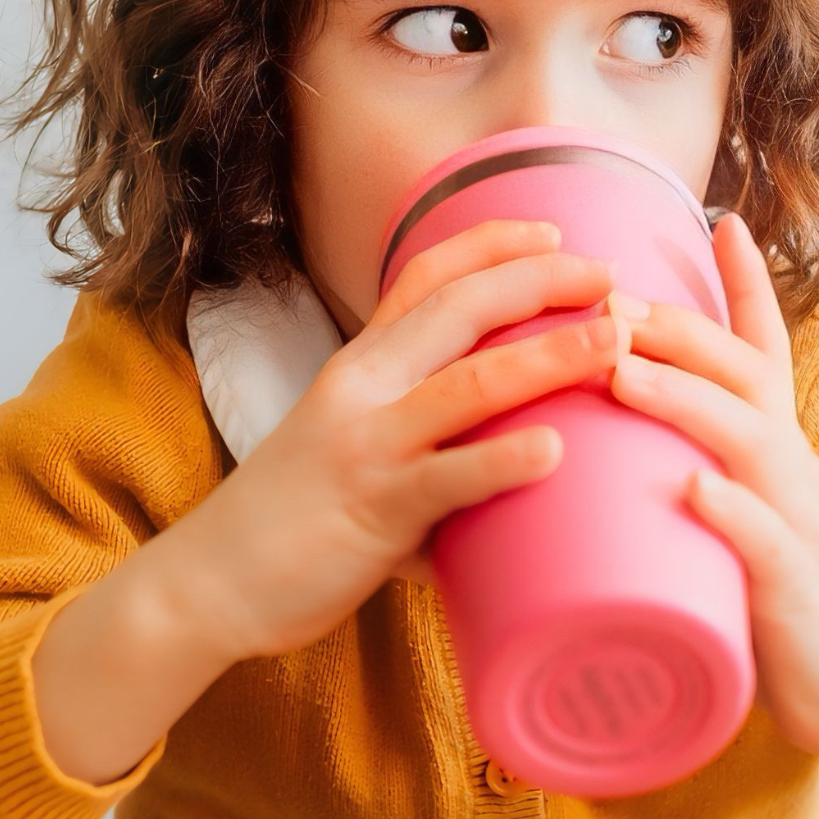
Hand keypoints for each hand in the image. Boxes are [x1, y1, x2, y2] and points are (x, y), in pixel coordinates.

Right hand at [189, 217, 627, 661]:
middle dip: (541, 280)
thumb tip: (498, 474)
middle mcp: (362, 389)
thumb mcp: (348, 453)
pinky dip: (503, 460)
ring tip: (613, 340)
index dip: (492, 245)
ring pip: (470, 383)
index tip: (553, 232)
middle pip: (459, 308)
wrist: (206, 586)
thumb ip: (422, 450)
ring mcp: (368, 446)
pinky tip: (555, 452)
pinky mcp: (373, 509)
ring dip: (549, 355)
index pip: (425, 278)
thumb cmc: (286, 527)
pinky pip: (447, 479)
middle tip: (610, 274)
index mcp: (358, 368)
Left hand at [603, 212, 818, 765]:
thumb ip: (691, 480)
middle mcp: (792, 472)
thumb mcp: (738, 526)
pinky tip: (691, 490)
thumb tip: (614, 448)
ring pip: (748, 441)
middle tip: (606, 291)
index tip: (718, 216)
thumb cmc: (781, 610)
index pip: (765, 350)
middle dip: (677, 326)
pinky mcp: (797, 593)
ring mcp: (800, 527)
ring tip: (622, 367)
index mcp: (775, 453)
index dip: (746, 285)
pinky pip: (765, 543)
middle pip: (744, 374)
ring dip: (684, 397)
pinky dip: (730, 512)